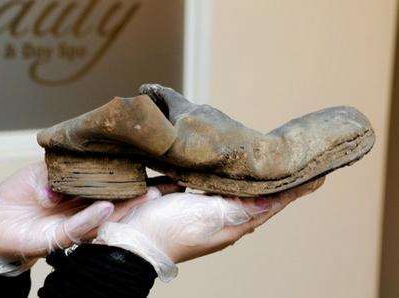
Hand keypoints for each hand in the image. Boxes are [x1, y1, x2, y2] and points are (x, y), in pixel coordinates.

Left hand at [0, 162, 159, 275]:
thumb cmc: (20, 191)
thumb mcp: (45, 169)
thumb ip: (66, 165)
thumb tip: (90, 160)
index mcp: (86, 193)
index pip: (117, 186)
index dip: (138, 179)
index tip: (162, 170)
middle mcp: (85, 211)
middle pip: (120, 204)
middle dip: (144, 195)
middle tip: (168, 186)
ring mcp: (74, 226)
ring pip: (105, 219)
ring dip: (127, 208)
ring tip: (149, 194)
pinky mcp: (58, 238)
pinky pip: (78, 229)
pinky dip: (92, 217)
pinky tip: (107, 207)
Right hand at [96, 178, 324, 281]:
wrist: (128, 237)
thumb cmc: (170, 231)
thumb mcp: (210, 218)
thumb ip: (242, 208)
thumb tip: (274, 201)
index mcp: (232, 223)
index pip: (271, 204)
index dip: (292, 192)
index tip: (314, 177)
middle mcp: (220, 214)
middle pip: (253, 193)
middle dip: (271, 178)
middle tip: (289, 159)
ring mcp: (200, 204)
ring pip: (229, 184)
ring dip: (244, 172)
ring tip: (259, 155)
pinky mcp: (181, 194)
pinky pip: (203, 178)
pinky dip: (214, 168)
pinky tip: (219, 157)